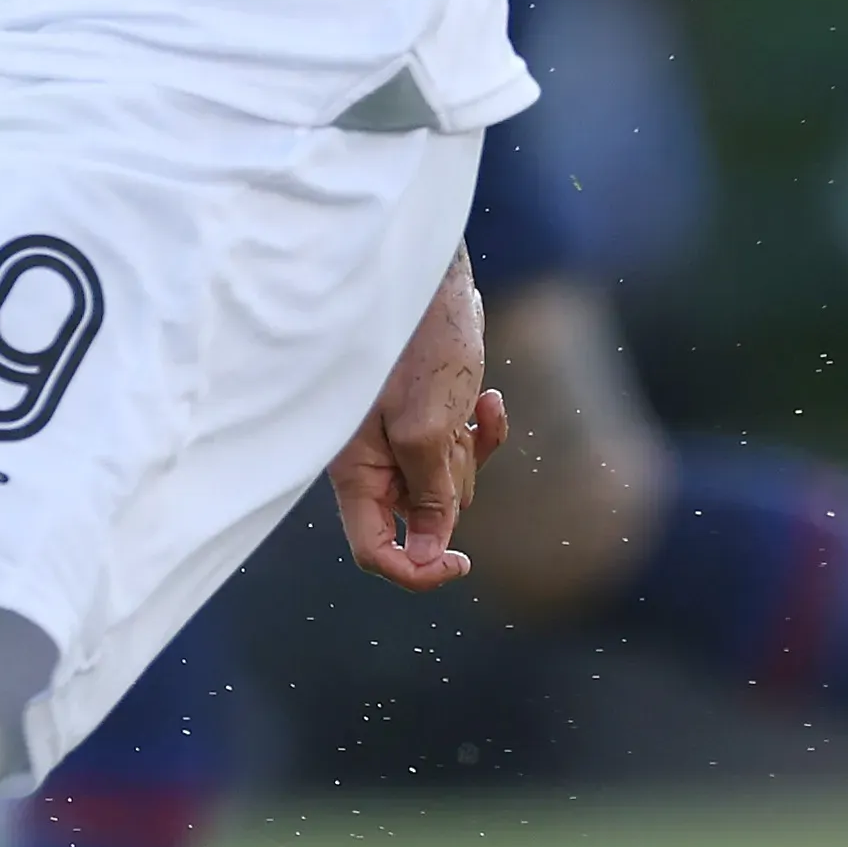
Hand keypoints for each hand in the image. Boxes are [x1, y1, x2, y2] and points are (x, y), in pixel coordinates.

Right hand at [330, 247, 508, 590]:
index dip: (415, 570)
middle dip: (453, 485)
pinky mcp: (425, 416)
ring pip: (450, 483)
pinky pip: (460, 452)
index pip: (375, 551)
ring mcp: (397, 440)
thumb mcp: (427, 429)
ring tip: (472, 402)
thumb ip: (430, 495)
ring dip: (471, 452)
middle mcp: (373, 462)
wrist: (423, 276)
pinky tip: (491, 400)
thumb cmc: (416, 345)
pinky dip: (481, 435)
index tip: (460, 564)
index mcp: (356, 471)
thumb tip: (431, 558)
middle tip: (457, 434)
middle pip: (423, 515)